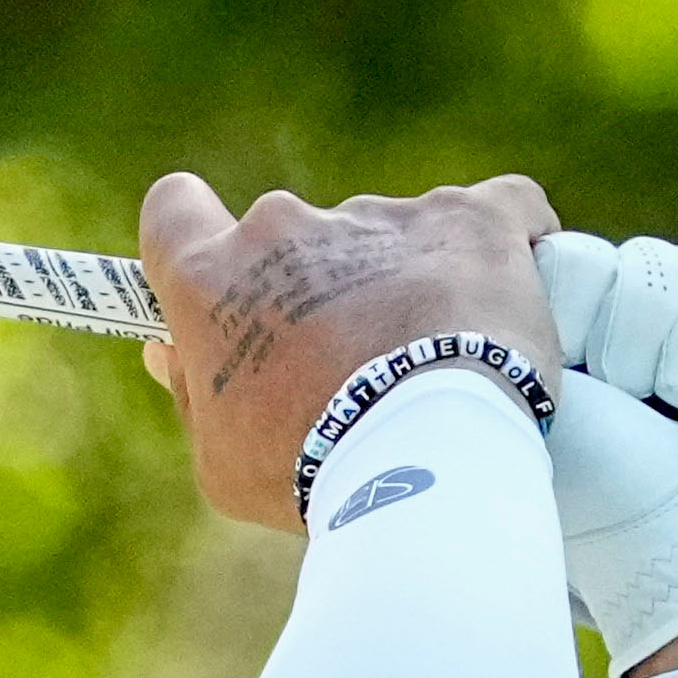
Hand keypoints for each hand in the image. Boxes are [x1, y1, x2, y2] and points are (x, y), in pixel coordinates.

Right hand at [137, 172, 560, 530]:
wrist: (426, 458)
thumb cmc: (307, 469)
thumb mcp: (221, 458)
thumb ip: (193, 393)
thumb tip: (167, 350)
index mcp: (212, 279)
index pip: (173, 210)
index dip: (192, 235)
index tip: (221, 277)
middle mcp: (287, 227)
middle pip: (287, 236)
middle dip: (311, 285)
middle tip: (344, 362)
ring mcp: (381, 214)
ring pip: (385, 235)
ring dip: (400, 281)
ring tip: (436, 365)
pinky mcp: (471, 216)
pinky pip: (500, 208)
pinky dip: (501, 246)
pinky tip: (511, 292)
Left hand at [536, 232, 677, 677]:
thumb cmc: (592, 507)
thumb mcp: (527, 420)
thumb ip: (503, 349)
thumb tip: (513, 274)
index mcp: (513, 372)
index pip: (519, 270)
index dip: (541, 297)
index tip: (555, 364)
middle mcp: (578, 358)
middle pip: (585, 256)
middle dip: (603, 317)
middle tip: (612, 388)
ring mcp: (651, 356)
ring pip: (653, 268)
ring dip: (656, 331)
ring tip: (660, 401)